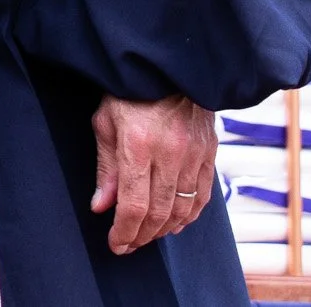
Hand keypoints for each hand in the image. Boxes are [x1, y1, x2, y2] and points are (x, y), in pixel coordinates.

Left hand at [91, 93, 215, 253]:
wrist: (167, 66)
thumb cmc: (128, 91)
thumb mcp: (104, 122)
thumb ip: (105, 168)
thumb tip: (101, 207)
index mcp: (138, 145)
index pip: (134, 204)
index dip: (125, 231)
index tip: (115, 244)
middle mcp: (170, 153)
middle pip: (160, 213)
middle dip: (142, 235)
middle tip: (128, 244)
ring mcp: (194, 154)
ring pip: (184, 209)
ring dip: (165, 230)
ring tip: (147, 235)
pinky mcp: (209, 153)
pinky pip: (203, 196)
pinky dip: (189, 215)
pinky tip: (175, 222)